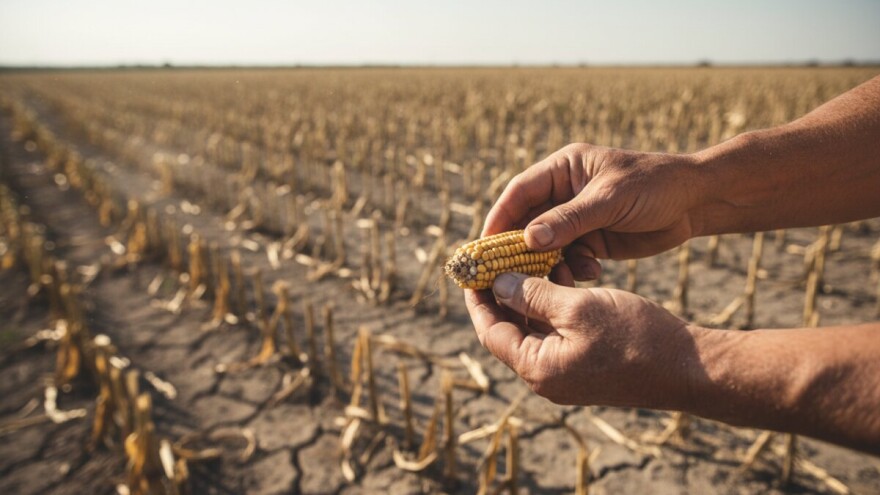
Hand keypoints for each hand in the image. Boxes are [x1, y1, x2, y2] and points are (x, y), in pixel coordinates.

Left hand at [465, 272, 699, 408]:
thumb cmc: (635, 336)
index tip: (471, 270)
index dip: (478, 299)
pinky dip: (554, 306)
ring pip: (534, 329)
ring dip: (532, 295)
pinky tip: (562, 277)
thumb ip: (533, 295)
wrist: (689, 366)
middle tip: (497, 258)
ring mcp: (566, 374)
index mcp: (538, 368)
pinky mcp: (585, 366)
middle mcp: (546, 377)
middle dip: (503, 293)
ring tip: (536, 260)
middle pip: (509, 331)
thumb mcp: (578, 307)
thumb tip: (498, 284)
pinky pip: (557, 334)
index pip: (491, 331)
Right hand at [483, 143, 700, 279]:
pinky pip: (568, 258)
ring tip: (557, 278)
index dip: (499, 219)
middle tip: (506, 275)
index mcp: (563, 169)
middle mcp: (564, 193)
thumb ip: (569, 220)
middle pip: (526, 221)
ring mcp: (576, 218)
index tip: (484, 246)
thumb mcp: (611, 200)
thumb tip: (526, 239)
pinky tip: (590, 272)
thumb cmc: (655, 186)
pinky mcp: (592, 240)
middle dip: (518, 249)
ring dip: (548, 264)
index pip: (519, 193)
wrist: (696, 202)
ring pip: (546, 245)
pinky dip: (572, 269)